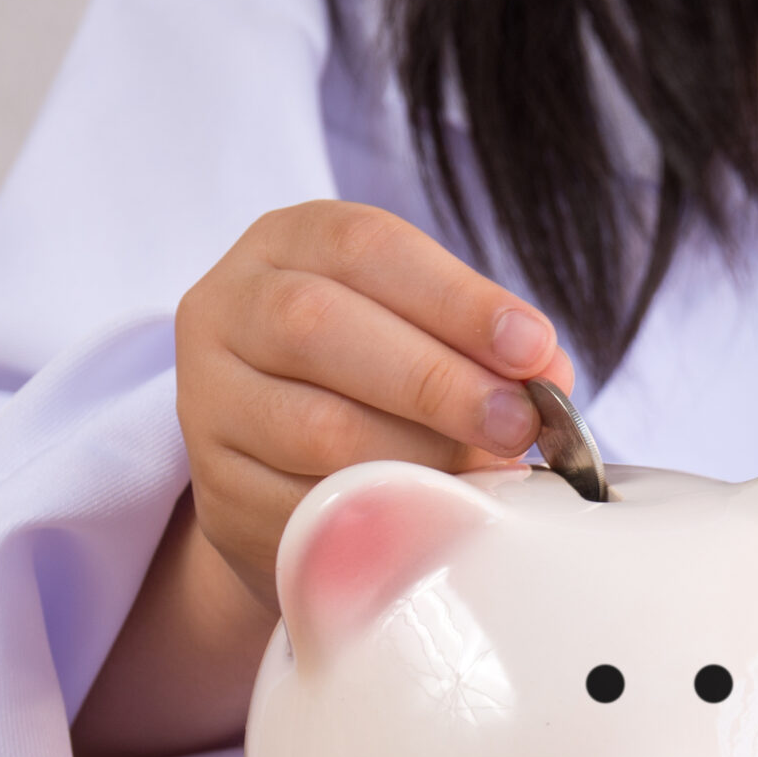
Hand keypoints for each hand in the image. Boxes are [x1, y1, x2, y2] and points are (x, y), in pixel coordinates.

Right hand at [174, 201, 569, 608]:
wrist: (284, 466)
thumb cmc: (377, 377)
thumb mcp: (426, 330)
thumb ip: (486, 344)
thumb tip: (549, 375)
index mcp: (290, 242)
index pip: (366, 248)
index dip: (456, 298)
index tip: (531, 347)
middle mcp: (230, 306)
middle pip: (317, 325)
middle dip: (436, 379)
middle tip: (516, 422)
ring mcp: (208, 399)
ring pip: (309, 425)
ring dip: (415, 454)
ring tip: (482, 471)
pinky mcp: (217, 488)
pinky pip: (301, 507)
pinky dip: (378, 514)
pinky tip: (428, 512)